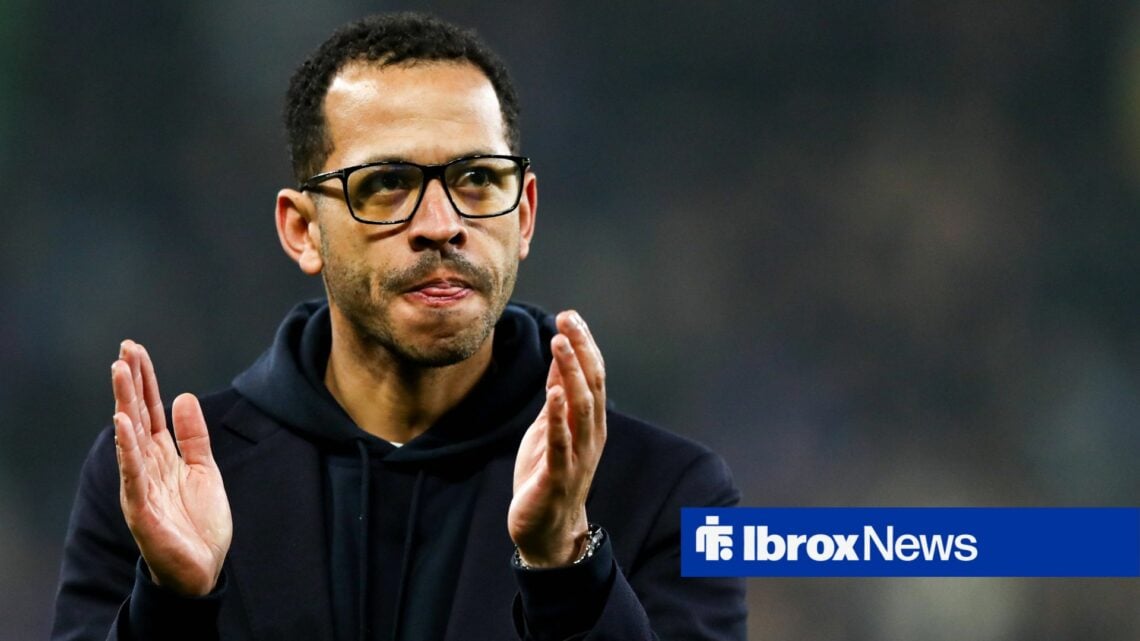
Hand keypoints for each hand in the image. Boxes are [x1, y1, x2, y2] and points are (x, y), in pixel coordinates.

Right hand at [112, 340, 231, 595]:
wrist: (203, 569)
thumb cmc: (199, 522)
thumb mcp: (204, 470)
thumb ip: (193, 436)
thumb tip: (184, 396)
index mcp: (163, 456)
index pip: (150, 411)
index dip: (146, 381)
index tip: (136, 349)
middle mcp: (147, 466)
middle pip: (137, 416)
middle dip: (131, 383)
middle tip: (124, 350)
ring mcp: (142, 485)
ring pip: (130, 438)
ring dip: (124, 404)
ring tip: (120, 372)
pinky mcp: (141, 508)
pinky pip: (133, 473)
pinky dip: (127, 448)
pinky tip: (122, 423)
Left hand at [509, 311, 606, 566]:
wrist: (546, 530)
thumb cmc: (548, 475)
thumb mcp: (550, 427)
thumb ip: (557, 394)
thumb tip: (560, 356)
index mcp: (590, 423)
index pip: (593, 375)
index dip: (584, 344)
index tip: (571, 315)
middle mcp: (591, 435)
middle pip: (592, 385)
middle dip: (581, 350)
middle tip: (568, 319)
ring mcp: (578, 456)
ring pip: (581, 408)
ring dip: (571, 373)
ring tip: (559, 343)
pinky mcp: (559, 476)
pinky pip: (562, 443)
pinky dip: (558, 416)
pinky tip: (552, 392)